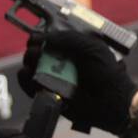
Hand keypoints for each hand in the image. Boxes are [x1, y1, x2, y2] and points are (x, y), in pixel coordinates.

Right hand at [18, 28, 137, 136]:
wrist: (112, 100)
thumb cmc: (106, 72)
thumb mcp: (91, 47)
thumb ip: (68, 39)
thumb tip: (42, 38)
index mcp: (71, 48)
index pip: (48, 39)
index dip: (39, 37)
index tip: (35, 38)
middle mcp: (61, 62)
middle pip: (37, 52)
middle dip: (33, 50)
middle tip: (35, 51)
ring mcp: (55, 79)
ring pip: (31, 68)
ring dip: (28, 63)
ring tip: (32, 62)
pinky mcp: (50, 95)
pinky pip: (30, 87)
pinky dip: (25, 80)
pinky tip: (26, 74)